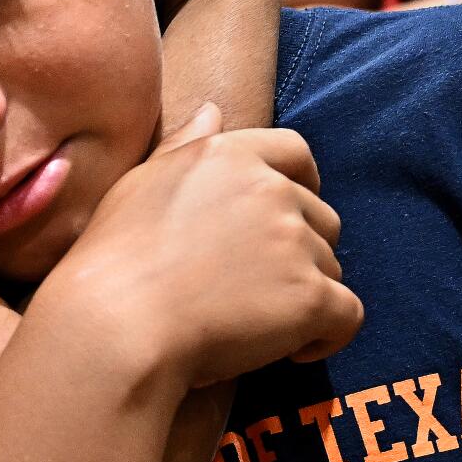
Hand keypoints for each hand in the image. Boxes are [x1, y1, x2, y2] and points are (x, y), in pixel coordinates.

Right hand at [40, 104, 362, 390]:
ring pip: (330, 268)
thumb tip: (213, 111)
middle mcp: (271, 190)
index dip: (302, 183)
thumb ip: (183, 145)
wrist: (116, 320)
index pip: (294, 152)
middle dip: (299, 250)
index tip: (287, 216)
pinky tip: (292, 350)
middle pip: (320, 218)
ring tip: (256, 322)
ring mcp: (295, 242)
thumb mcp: (140, 184)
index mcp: (230, 157)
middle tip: (253, 287)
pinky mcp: (311, 296)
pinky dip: (327, 335)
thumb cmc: (114, 257)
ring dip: (305, 293)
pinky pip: (347, 316)